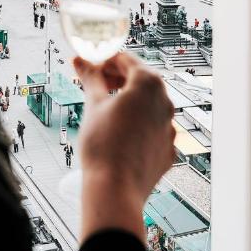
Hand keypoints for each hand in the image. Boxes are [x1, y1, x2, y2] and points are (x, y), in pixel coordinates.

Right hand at [73, 53, 176, 242]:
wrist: (115, 190)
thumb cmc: (103, 146)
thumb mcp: (93, 104)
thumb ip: (90, 78)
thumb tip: (81, 61)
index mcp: (149, 85)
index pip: (125, 60)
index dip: (104, 61)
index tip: (90, 68)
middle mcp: (165, 102)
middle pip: (140, 79)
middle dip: (116, 79)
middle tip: (94, 84)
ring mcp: (169, 127)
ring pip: (148, 104)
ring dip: (127, 100)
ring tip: (104, 109)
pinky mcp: (167, 148)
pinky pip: (152, 127)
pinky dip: (137, 123)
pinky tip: (118, 132)